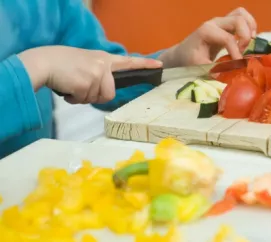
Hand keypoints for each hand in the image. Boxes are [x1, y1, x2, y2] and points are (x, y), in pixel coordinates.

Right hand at [18, 46, 161, 103]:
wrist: (44, 63)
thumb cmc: (62, 64)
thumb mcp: (86, 63)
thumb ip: (99, 73)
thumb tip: (104, 90)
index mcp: (103, 59)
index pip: (128, 61)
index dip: (144, 65)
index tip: (159, 65)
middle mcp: (103, 65)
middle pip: (109, 93)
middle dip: (95, 96)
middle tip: (80, 86)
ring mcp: (96, 74)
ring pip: (96, 98)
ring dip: (83, 97)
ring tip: (72, 84)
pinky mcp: (87, 83)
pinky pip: (84, 100)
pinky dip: (74, 98)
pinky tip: (67, 88)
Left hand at [158, 7, 256, 67]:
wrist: (184, 53)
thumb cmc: (189, 59)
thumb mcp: (198, 66)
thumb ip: (213, 69)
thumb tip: (228, 75)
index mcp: (207, 31)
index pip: (228, 38)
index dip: (236, 52)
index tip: (239, 65)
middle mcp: (215, 22)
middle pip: (238, 20)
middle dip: (245, 37)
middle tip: (243, 53)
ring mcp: (221, 21)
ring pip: (242, 14)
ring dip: (249, 28)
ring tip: (248, 45)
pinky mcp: (227, 24)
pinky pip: (242, 17)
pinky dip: (249, 26)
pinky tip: (247, 41)